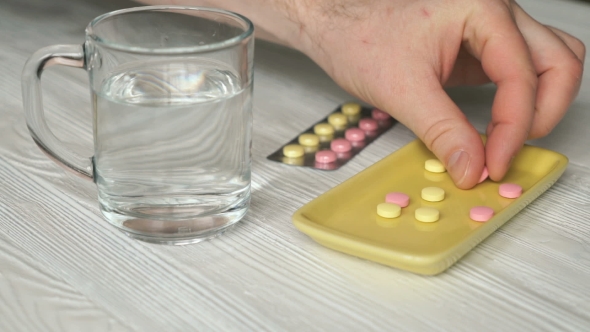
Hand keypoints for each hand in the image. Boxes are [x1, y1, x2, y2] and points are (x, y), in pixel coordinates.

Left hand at [293, 0, 584, 187]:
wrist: (335, 24)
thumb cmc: (359, 35)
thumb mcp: (402, 90)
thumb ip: (442, 132)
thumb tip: (472, 168)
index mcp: (481, 10)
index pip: (521, 76)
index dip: (513, 129)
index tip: (493, 165)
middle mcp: (494, 13)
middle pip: (559, 62)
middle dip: (543, 113)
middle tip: (509, 152)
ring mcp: (490, 29)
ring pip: (549, 62)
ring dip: (541, 104)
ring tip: (510, 139)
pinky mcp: (478, 47)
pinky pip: (520, 71)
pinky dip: (519, 101)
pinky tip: (497, 126)